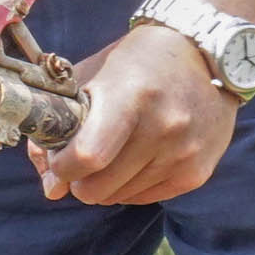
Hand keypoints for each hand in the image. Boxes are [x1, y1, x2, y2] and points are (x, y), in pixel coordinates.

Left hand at [40, 23, 240, 205]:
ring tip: (114, 152)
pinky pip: (145, 199)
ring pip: (118, 197)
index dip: (62, 166)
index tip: (58, 158)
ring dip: (105, 183)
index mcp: (130, 96)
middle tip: (82, 160)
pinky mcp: (197, 172)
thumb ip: (59, 129)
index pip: (87, 155)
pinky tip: (135, 159)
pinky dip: (130, 187)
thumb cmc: (133, 66)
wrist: (202, 56)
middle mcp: (163, 126)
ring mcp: (184, 152)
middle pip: (98, 187)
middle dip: (78, 180)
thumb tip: (52, 188)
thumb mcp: (90, 79)